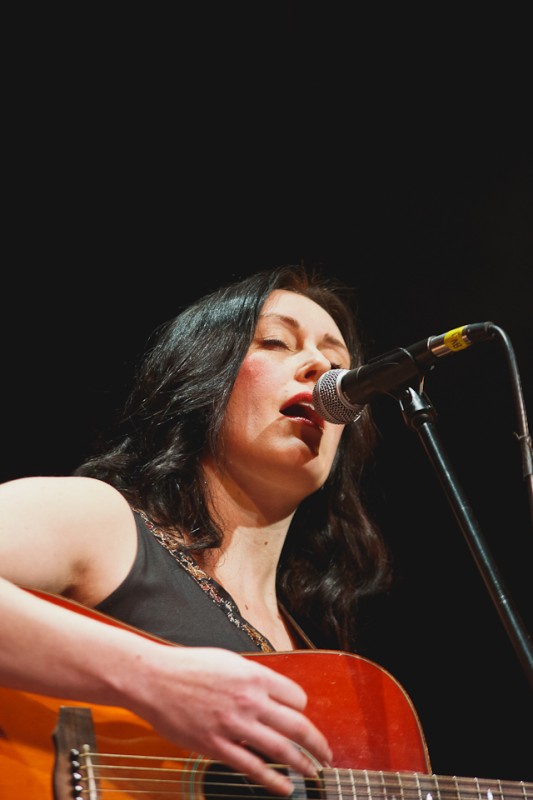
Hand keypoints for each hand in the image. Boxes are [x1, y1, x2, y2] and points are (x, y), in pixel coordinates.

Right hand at [129, 645, 331, 795]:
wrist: (154, 679)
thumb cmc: (189, 667)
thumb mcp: (230, 661)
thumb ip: (253, 678)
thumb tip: (273, 694)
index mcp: (254, 676)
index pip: (296, 697)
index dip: (303, 709)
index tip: (302, 718)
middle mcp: (249, 700)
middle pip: (298, 725)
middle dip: (318, 743)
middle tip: (327, 754)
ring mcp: (234, 725)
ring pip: (281, 750)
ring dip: (303, 764)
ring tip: (313, 773)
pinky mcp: (216, 746)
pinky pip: (253, 768)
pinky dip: (273, 782)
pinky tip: (285, 788)